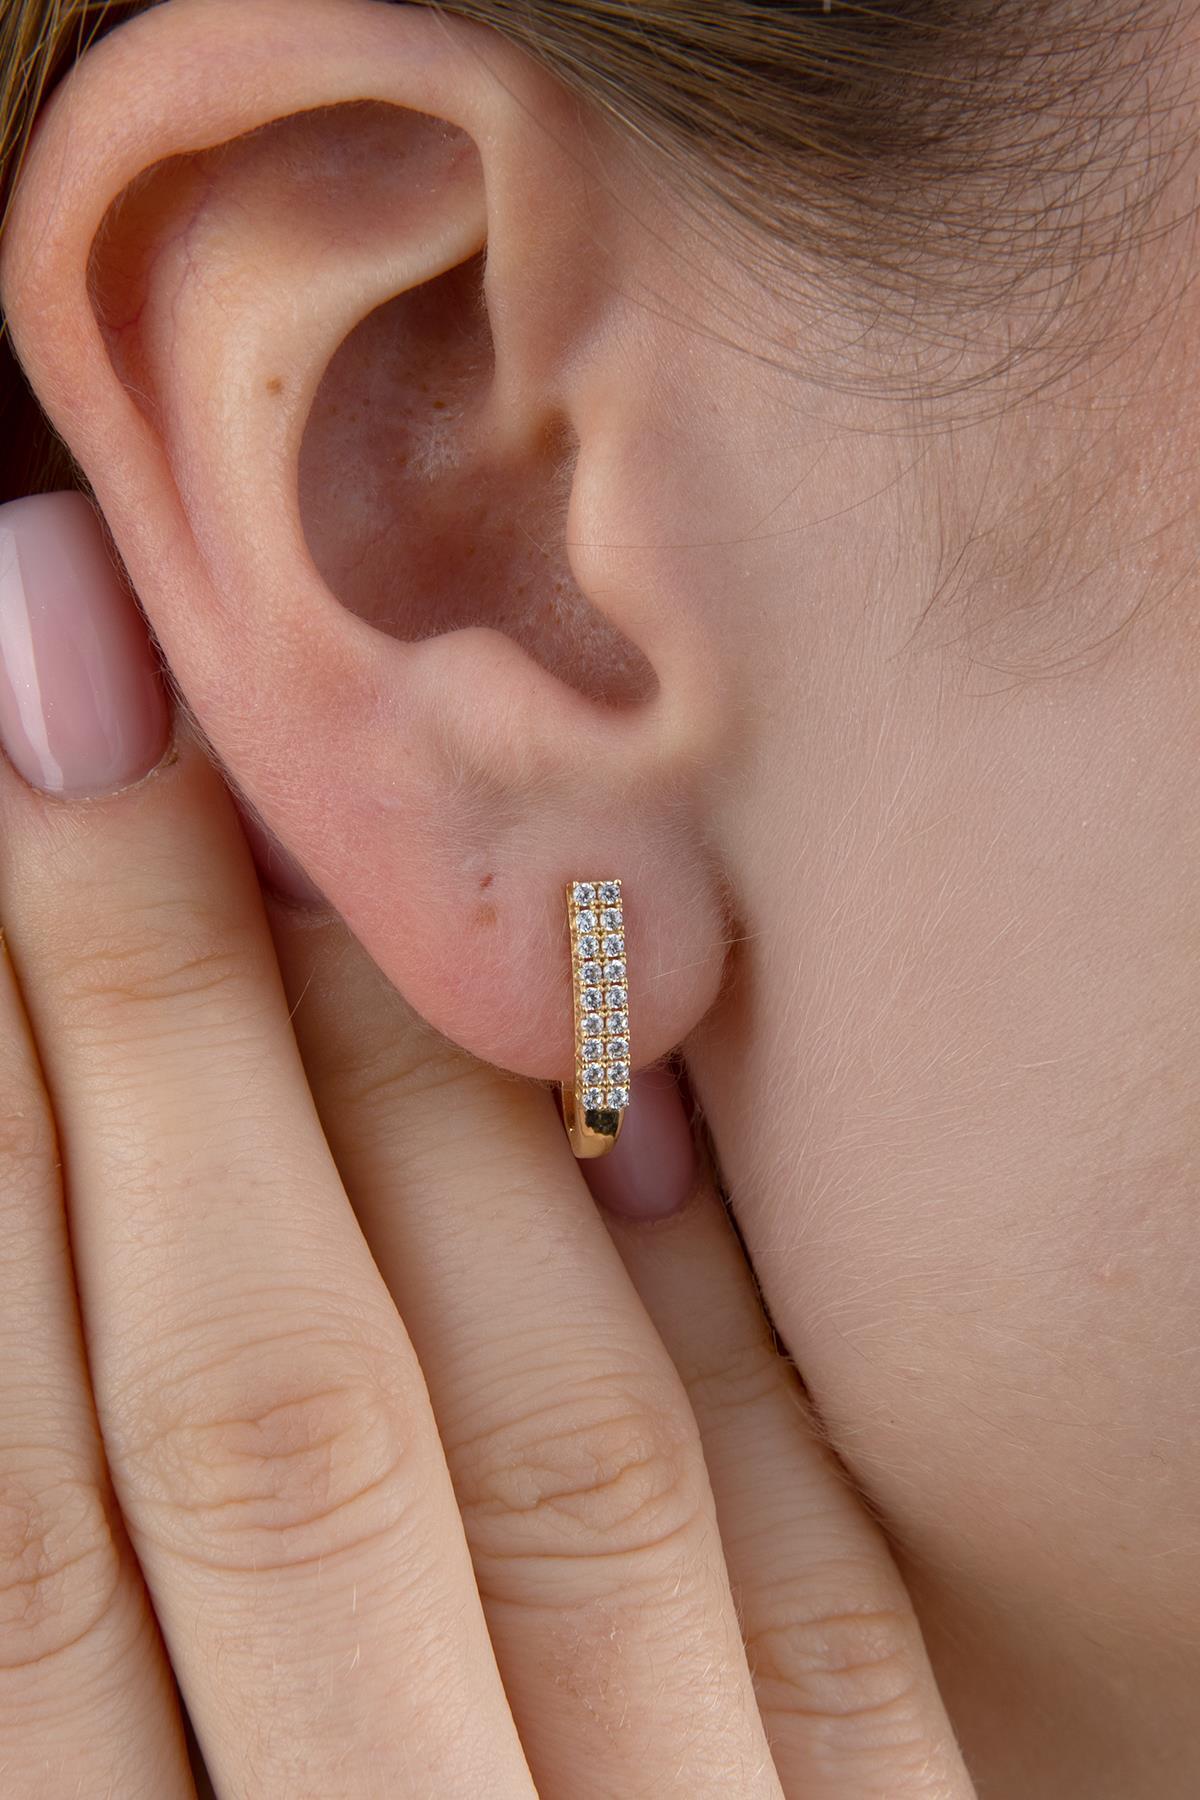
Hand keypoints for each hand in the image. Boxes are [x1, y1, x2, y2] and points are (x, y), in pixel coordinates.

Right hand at [0, 498, 973, 1795]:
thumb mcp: (104, 1777)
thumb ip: (65, 1597)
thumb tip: (46, 1199)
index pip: (22, 1498)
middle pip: (257, 1408)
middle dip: (146, 1011)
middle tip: (83, 666)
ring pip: (538, 1446)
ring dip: (416, 1105)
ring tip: (334, 816)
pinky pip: (806, 1573)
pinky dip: (708, 1324)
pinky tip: (638, 1093)